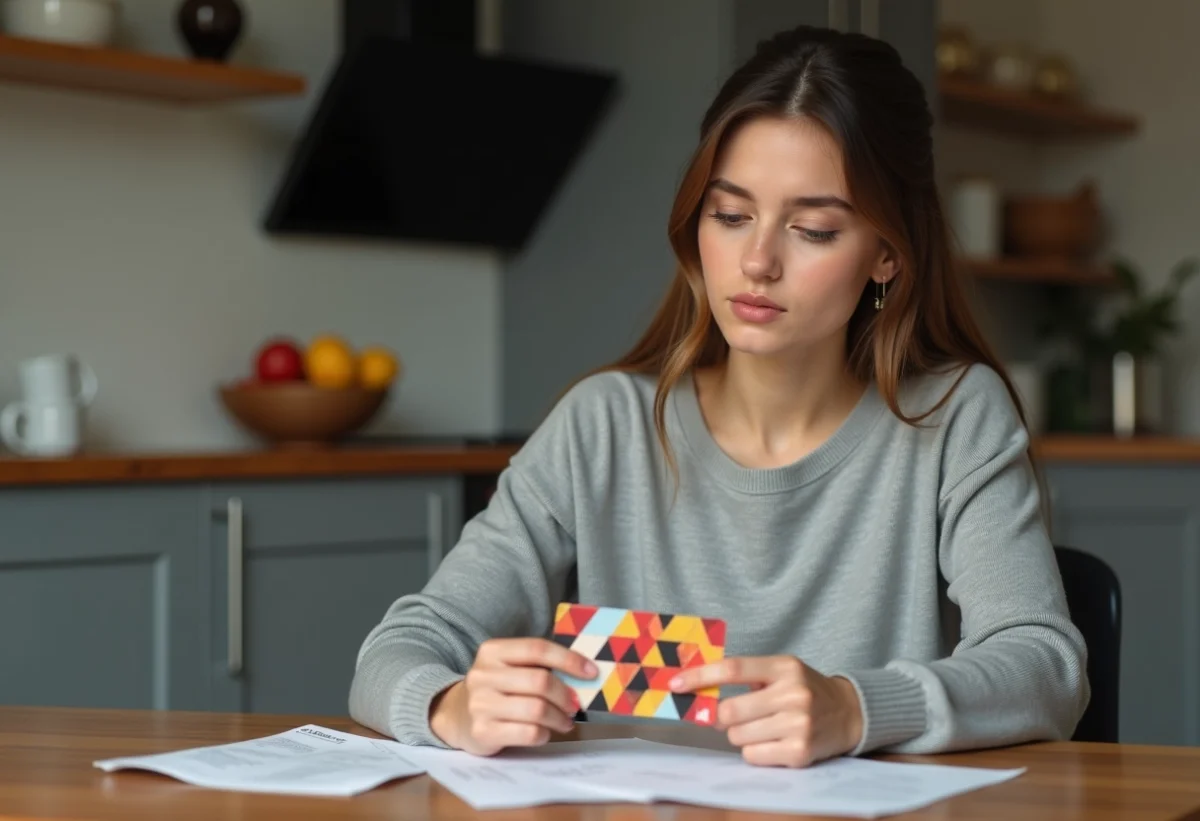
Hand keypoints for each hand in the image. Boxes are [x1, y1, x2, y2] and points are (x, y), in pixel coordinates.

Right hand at [429, 637, 597, 755]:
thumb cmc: (495, 689)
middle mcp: (483, 675)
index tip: (591, 672)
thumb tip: (584, 674)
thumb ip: (537, 666)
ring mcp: (480, 704)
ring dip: (559, 718)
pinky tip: (544, 732)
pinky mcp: (483, 731)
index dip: (569, 659)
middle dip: (565, 694)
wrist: (455, 715)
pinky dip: (544, 734)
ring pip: (536, 709)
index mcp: (492, 651)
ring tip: (565, 721)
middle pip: (539, 681)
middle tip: (575, 704)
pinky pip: (528, 733)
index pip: (537, 649)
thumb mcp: (507, 667)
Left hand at [669, 656, 862, 767]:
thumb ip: (746, 677)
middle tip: (731, 715)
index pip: (733, 669)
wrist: (849, 713)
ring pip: (738, 736)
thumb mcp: (781, 671)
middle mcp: (793, 694)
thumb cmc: (804, 689)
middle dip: (722, 716)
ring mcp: (799, 725)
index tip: (675, 684)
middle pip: (730, 710)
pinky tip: (774, 741)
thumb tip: (701, 691)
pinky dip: (755, 751)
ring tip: (763, 727)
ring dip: (740, 734)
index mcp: (784, 667)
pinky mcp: (800, 752)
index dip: (700, 676)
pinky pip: (753, 755)